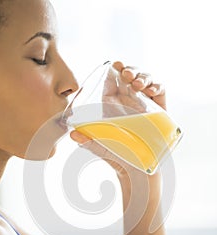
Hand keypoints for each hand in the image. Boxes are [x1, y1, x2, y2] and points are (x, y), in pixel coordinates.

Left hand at [70, 61, 164, 177]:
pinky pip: (160, 90)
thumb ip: (89, 141)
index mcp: (113, 103)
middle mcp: (129, 100)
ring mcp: (144, 103)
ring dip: (143, 76)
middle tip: (127, 74)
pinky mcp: (159, 109)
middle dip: (130, 69)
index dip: (115, 68)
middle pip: (131, 75)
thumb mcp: (102, 147)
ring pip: (145, 79)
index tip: (115, 65)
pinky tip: (151, 91)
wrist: (137, 169)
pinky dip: (157, 86)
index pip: (114, 79)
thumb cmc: (116, 155)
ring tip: (138, 84)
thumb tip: (73, 135)